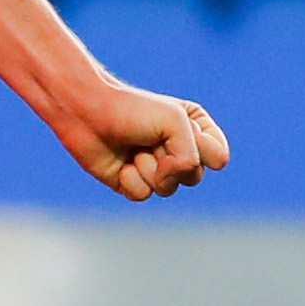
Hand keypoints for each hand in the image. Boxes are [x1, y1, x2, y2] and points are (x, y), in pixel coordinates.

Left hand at [57, 76, 228, 201]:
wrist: (87, 112)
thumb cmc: (133, 110)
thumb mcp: (175, 122)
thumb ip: (191, 156)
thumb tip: (172, 183)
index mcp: (196, 130)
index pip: (218, 156)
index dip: (200, 148)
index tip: (179, 128)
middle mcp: (179, 150)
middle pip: (195, 177)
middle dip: (171, 160)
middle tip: (150, 139)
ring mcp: (156, 169)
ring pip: (168, 189)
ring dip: (148, 169)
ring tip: (133, 149)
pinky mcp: (133, 183)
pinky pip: (143, 195)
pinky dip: (130, 179)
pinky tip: (120, 163)